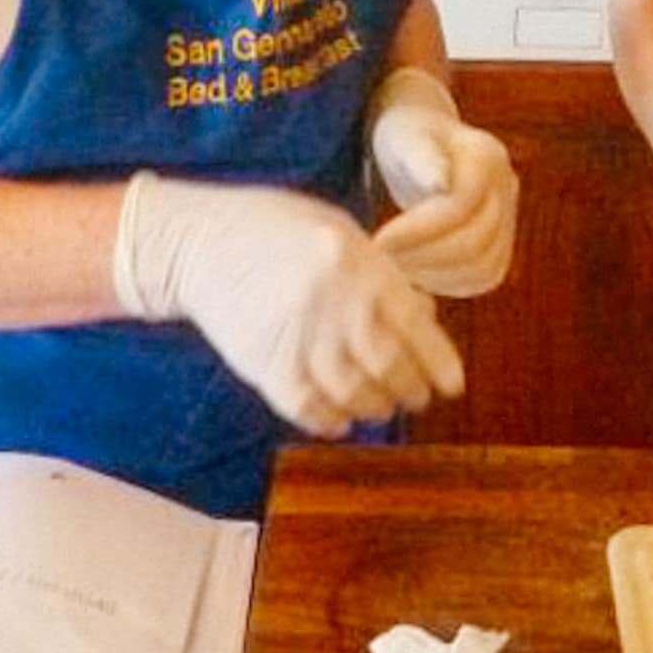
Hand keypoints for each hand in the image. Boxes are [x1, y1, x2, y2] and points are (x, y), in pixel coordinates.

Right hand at [113, 170, 464, 437]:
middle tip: (416, 397)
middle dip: (410, 389)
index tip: (451, 386)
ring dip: (374, 408)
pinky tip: (340, 420)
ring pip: (353, 393)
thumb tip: (425, 321)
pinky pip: (309, 408)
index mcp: (359, 265)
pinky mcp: (264, 365)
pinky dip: (330, 422)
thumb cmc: (279, 230)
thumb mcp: (341, 234)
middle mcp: (334, 303)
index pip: (414, 325)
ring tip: (380, 407)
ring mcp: (298, 336)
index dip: (438, 362)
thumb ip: (383, 276)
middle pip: (388, 365)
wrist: (201, 242)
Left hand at [369, 67, 517, 295]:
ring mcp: (510, 217)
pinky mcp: (502, 245)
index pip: (460, 207)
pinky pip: (483, 278)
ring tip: (394, 266)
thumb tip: (441, 183)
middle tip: (381, 260)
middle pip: (475, 242)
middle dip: (423, 257)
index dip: (419, 231)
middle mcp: (507, 186)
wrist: (426, 144)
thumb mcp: (404, 137)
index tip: (378, 242)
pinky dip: (448, 283)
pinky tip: (414, 272)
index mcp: (487, 156)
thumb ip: (421, 158)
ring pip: (483, 267)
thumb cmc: (406, 137)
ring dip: (434, 275)